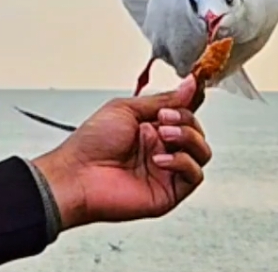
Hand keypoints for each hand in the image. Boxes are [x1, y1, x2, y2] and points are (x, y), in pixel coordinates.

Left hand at [32, 75, 210, 228]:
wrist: (76, 174)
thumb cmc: (92, 143)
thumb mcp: (128, 109)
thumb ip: (164, 99)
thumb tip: (191, 84)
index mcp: (153, 128)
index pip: (186, 115)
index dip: (189, 105)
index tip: (188, 93)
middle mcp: (162, 149)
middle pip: (197, 131)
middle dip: (186, 120)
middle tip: (164, 119)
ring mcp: (166, 171)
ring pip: (202, 152)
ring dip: (188, 139)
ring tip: (163, 135)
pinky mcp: (168, 193)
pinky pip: (194, 176)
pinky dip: (183, 162)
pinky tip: (160, 159)